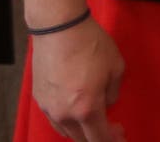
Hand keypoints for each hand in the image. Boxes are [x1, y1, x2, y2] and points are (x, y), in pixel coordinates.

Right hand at [29, 15, 124, 141]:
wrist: (59, 28)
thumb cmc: (90, 45)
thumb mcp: (116, 67)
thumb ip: (113, 92)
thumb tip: (107, 103)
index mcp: (86, 109)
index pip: (99, 137)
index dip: (112, 139)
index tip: (121, 136)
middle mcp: (64, 114)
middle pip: (81, 139)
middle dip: (98, 137)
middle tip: (111, 129)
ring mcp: (48, 107)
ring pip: (65, 131)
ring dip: (81, 131)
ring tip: (94, 121)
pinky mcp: (38, 98)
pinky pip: (54, 118)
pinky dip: (67, 121)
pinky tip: (75, 111)